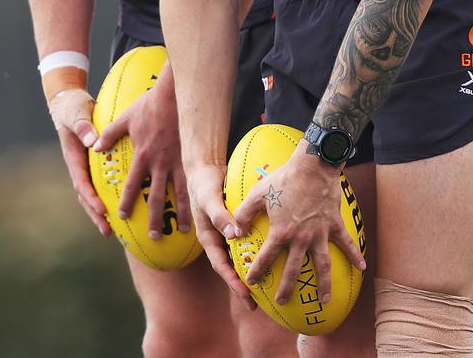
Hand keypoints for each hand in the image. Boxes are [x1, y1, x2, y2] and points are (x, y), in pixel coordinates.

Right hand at [49, 88, 109, 235]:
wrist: (70, 102)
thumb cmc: (73, 108)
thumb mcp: (76, 114)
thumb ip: (83, 127)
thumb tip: (93, 142)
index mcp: (73, 157)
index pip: (82, 182)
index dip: (91, 198)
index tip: (102, 210)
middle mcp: (79, 165)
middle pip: (86, 196)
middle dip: (96, 214)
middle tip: (108, 230)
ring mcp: (86, 166)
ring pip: (92, 194)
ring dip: (100, 211)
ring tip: (113, 230)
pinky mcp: (94, 164)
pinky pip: (101, 183)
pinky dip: (108, 196)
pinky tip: (121, 207)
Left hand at [93, 73, 190, 238]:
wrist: (175, 95)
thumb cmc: (149, 105)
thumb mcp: (125, 118)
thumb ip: (109, 134)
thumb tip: (94, 148)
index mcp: (142, 156)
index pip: (133, 185)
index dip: (128, 202)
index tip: (124, 216)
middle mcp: (160, 163)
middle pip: (156, 197)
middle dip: (155, 218)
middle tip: (154, 236)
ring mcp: (178, 161)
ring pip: (180, 193)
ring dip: (181, 213)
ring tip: (183, 231)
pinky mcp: (192, 156)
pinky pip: (194, 181)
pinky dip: (197, 196)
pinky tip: (202, 207)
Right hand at [186, 162, 255, 309]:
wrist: (205, 169)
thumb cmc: (204, 184)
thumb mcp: (209, 199)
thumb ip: (219, 215)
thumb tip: (233, 234)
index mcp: (208, 238)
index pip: (221, 265)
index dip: (233, 281)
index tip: (246, 294)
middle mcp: (217, 239)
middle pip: (230, 267)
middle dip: (241, 285)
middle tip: (256, 304)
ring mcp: (225, 233)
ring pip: (237, 257)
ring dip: (249, 271)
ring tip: (265, 287)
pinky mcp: (234, 225)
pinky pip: (245, 242)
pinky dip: (254, 251)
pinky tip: (268, 257)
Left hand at [233, 140, 365, 304]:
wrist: (312, 166)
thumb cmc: (284, 179)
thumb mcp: (258, 193)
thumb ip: (244, 213)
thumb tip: (234, 232)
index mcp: (281, 232)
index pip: (266, 257)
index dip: (257, 271)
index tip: (251, 282)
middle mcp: (301, 238)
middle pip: (293, 270)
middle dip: (287, 288)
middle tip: (282, 302)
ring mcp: (320, 233)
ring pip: (322, 265)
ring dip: (324, 284)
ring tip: (324, 300)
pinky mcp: (334, 225)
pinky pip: (347, 243)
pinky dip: (355, 256)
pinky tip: (361, 268)